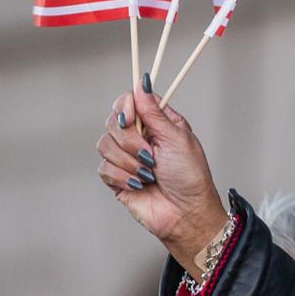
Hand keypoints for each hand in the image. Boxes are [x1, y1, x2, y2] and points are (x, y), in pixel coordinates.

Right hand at [97, 73, 229, 278]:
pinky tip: (139, 184)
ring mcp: (126, 157)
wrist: (185, 213)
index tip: (131, 120)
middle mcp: (140, 136)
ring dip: (129, 162)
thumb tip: (141, 82)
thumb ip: (154, 112)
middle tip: (151, 157)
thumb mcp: (176, 138)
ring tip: (149, 174)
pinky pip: (104, 168)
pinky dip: (122, 177)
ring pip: (105, 145)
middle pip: (114, 122)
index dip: (126, 107)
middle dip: (131, 141)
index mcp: (157, 122)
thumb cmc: (190, 176)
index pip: (129, 101)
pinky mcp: (116, 178)